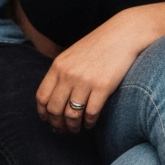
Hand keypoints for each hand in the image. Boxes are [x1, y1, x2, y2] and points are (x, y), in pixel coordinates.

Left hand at [36, 4, 164, 131]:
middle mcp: (68, 74)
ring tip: (76, 128)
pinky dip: (88, 123)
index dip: (43, 113)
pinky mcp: (102, 87)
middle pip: (54, 109)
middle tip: (63, 129)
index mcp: (58, 65)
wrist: (122, 35)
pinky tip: (90, 123)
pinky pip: (90, 114)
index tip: (49, 120)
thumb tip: (53, 98)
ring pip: (71, 115)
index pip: (42, 97)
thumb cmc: (98, 45)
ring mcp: (85, 81)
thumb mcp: (72, 55)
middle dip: (57, 124)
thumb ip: (61, 73)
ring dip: (72, 127)